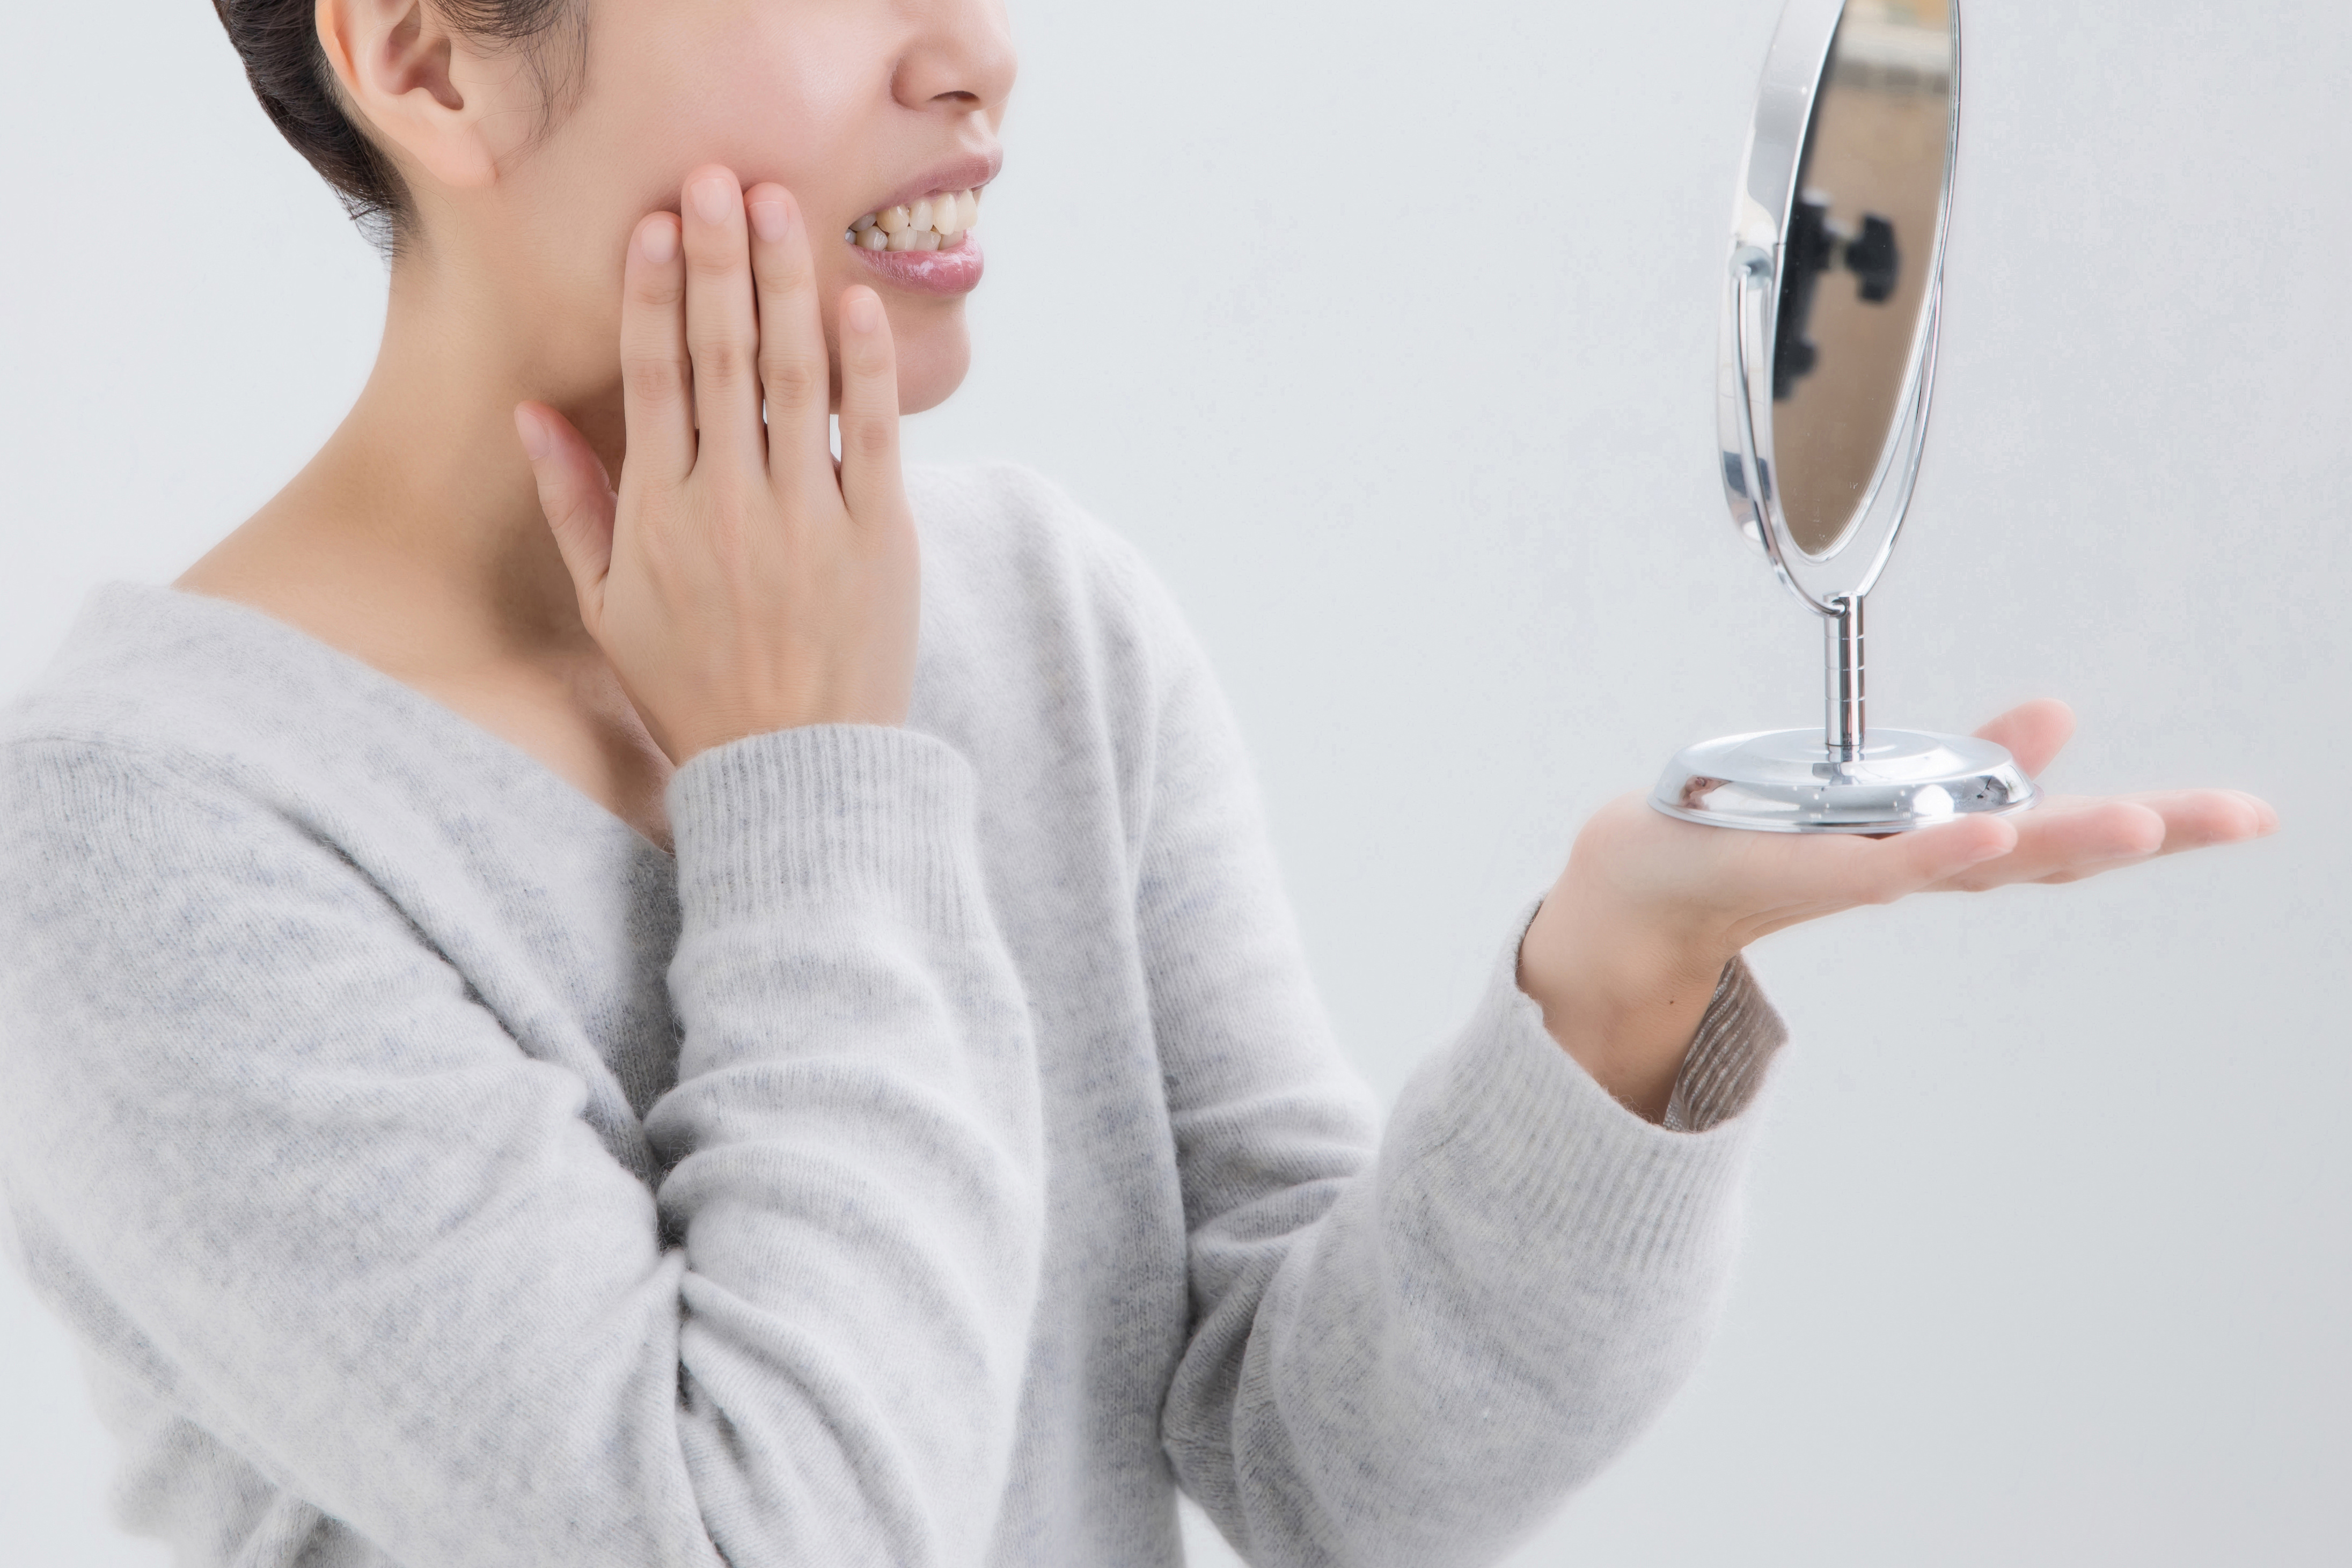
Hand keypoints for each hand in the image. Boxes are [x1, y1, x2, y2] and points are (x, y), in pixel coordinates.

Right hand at [512, 165, 918, 763]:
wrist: (794, 769)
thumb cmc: (694, 688)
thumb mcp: (608, 608)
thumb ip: (575, 506)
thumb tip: (530, 416)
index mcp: (660, 517)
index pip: (653, 379)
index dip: (654, 294)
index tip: (656, 224)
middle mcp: (731, 505)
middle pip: (722, 356)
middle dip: (718, 260)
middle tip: (717, 177)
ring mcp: (809, 517)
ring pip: (795, 378)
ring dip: (786, 284)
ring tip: (780, 206)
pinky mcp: (878, 536)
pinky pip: (875, 434)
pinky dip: (867, 365)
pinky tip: (856, 300)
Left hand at [1517, 699, 2278, 1120]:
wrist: (1653, 879)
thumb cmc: (1771, 829)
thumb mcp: (1889, 782)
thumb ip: (1977, 759)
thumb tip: (2062, 717)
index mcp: (1949, 843)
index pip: (2068, 836)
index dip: (2163, 824)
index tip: (2249, 813)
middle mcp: (1921, 866)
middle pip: (2046, 855)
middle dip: (2142, 833)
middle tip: (2233, 817)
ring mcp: (1866, 871)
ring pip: (1976, 860)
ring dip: (2056, 840)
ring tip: (2140, 823)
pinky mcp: (1799, 868)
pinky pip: (1878, 862)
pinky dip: (1936, 849)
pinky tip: (1990, 829)